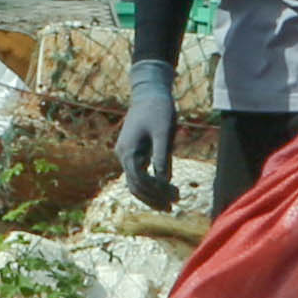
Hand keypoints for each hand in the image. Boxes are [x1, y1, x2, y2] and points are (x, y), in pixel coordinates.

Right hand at [115, 57, 180, 204]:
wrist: (149, 90)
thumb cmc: (159, 109)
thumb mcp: (164, 132)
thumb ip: (162, 156)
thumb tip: (163, 181)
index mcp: (128, 150)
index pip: (139, 180)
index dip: (156, 192)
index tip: (175, 197)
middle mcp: (123, 154)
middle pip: (134, 186)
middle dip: (153, 198)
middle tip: (173, 206)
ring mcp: (126, 153)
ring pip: (134, 182)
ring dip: (150, 194)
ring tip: (169, 203)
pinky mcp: (132, 151)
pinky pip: (138, 173)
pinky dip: (149, 184)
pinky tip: (164, 189)